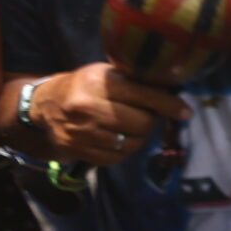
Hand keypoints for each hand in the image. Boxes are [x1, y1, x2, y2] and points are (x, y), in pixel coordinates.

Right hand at [28, 64, 190, 164]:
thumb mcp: (107, 73)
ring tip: (131, 126)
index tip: (185, 112)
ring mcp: (80, 131)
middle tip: (145, 115)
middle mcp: (87, 107)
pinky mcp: (77, 150)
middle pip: (141, 123)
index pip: (144, 96)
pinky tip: (119, 138)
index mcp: (98, 82)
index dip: (169, 105)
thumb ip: (136, 81)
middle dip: (150, 120)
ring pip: (131, 143)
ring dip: (138, 136)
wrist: (45, 104)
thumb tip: (174, 91)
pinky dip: (124, 150)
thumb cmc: (84, 85)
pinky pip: (116, 158)